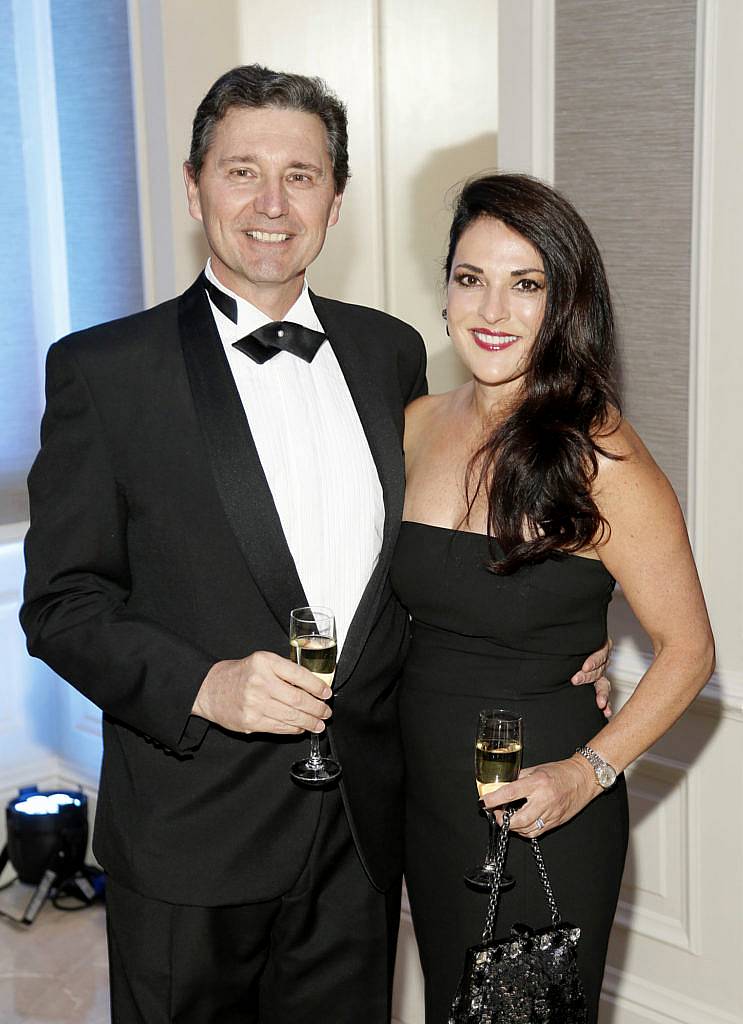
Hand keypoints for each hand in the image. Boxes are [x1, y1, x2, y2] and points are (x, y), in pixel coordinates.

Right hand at [192, 652, 331, 734]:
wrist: (211, 689)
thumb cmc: (241, 674)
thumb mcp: (262, 662)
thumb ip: (285, 671)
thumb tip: (314, 686)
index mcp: (265, 662)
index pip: (299, 675)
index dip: (317, 686)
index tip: (326, 693)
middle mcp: (260, 682)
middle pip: (298, 699)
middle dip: (317, 708)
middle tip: (326, 712)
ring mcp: (255, 704)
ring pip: (291, 716)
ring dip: (310, 722)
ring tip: (319, 723)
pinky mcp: (251, 721)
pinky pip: (279, 727)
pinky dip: (294, 729)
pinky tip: (301, 727)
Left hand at [481, 755, 597, 837]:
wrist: (583, 778)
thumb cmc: (560, 771)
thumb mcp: (536, 769)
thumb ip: (518, 779)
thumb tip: (502, 787)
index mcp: (537, 783)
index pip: (510, 793)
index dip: (494, 800)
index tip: (484, 802)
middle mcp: (544, 800)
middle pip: (518, 820)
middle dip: (503, 820)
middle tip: (496, 813)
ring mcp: (551, 813)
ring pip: (527, 830)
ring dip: (513, 827)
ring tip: (507, 818)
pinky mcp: (556, 822)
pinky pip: (536, 832)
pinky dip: (525, 830)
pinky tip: (521, 823)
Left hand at [571, 637, 612, 717]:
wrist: (564, 643)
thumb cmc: (566, 636)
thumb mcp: (568, 632)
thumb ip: (564, 631)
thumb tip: (550, 623)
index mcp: (598, 643)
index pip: (600, 651)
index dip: (593, 660)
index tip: (584, 666)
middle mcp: (600, 658)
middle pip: (599, 668)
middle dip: (588, 676)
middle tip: (576, 680)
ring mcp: (600, 672)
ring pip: (604, 683)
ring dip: (601, 694)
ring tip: (599, 703)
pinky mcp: (598, 684)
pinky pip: (604, 693)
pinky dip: (606, 703)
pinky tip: (606, 711)